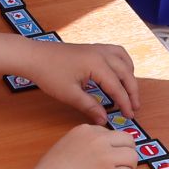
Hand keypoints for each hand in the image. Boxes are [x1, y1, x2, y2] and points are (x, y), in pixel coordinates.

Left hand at [21, 40, 139, 121]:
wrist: (34, 56)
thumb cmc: (49, 74)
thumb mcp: (69, 94)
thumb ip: (90, 107)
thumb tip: (104, 120)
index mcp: (97, 64)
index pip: (117, 87)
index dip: (125, 103)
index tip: (129, 116)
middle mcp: (101, 53)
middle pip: (125, 72)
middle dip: (132, 91)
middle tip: (134, 108)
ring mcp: (96, 48)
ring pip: (123, 59)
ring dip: (129, 75)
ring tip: (130, 90)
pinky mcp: (91, 48)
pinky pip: (115, 52)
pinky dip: (123, 63)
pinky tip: (119, 72)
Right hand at [29, 125, 137, 168]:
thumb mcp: (66, 144)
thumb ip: (83, 142)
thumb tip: (95, 151)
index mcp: (87, 130)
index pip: (111, 133)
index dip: (112, 146)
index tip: (107, 156)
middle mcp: (99, 140)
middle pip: (128, 140)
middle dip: (127, 152)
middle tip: (121, 164)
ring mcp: (107, 157)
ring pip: (133, 156)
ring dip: (128, 167)